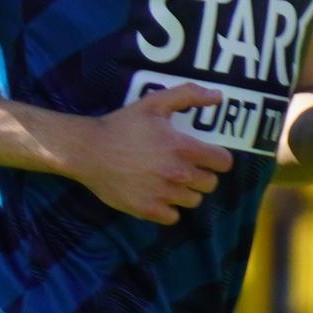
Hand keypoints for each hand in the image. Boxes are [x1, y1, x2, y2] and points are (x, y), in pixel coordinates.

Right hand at [72, 83, 234, 222]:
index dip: (218, 159)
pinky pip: (173, 217)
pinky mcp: (148, 210)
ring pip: (194, 201)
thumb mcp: (154, 103)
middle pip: (211, 184)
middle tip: (186, 168)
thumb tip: (218, 96)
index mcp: (183, 148)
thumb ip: (188, 95)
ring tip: (171, 181)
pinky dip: (169, 209)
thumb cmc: (122, 125)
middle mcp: (178, 174)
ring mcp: (163, 194)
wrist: (89, 151)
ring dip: (187, 192)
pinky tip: (159, 195)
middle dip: (203, 175)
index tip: (208, 157)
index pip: (223, 162)